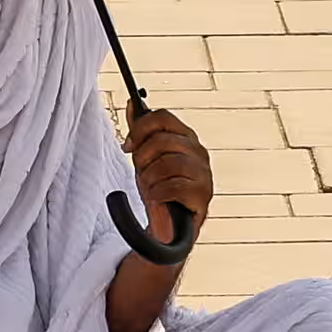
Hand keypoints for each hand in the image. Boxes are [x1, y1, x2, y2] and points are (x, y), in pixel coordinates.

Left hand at [123, 109, 211, 249]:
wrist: (168, 227)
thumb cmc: (159, 189)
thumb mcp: (146, 158)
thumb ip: (142, 132)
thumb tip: (132, 104)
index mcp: (186, 138)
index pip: (163, 117)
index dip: (140, 129)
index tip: (128, 146)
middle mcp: (198, 152)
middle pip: (162, 139)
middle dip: (143, 158)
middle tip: (142, 173)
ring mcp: (204, 173)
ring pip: (168, 163)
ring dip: (150, 179)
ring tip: (150, 189)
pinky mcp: (203, 195)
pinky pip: (173, 186)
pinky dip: (158, 194)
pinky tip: (157, 199)